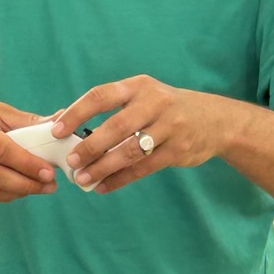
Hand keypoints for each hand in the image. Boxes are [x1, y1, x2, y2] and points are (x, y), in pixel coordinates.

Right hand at [0, 88, 57, 204]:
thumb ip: (26, 122)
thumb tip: (59, 124)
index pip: (2, 150)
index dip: (28, 164)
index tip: (49, 172)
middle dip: (26, 185)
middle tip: (49, 185)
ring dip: (16, 194)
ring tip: (37, 188)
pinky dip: (1, 196)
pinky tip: (16, 189)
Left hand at [53, 77, 234, 194]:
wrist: (216, 121)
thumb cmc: (167, 109)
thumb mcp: (145, 96)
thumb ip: (115, 108)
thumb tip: (68, 127)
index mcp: (139, 86)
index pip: (101, 96)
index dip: (77, 113)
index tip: (57, 130)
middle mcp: (155, 103)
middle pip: (115, 126)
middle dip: (89, 146)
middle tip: (70, 161)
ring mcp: (169, 127)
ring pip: (129, 151)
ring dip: (103, 167)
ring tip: (82, 179)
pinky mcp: (177, 151)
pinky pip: (142, 168)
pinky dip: (120, 179)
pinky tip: (103, 187)